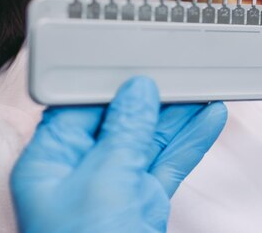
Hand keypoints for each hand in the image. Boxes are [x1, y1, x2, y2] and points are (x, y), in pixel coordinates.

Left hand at [11, 76, 226, 232]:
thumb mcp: (104, 180)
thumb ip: (124, 131)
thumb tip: (138, 92)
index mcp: (51, 161)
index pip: (82, 106)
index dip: (113, 82)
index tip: (141, 62)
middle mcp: (82, 170)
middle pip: (122, 119)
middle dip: (156, 96)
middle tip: (184, 71)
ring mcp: (116, 185)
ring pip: (152, 140)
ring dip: (181, 116)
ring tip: (207, 88)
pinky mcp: (143, 200)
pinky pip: (169, 163)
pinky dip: (191, 142)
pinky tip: (210, 120)